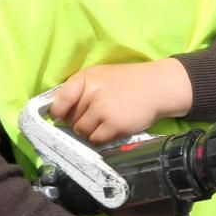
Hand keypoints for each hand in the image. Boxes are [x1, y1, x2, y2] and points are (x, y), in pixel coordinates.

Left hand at [50, 59, 191, 143]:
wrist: (157, 87)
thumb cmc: (127, 81)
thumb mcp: (101, 76)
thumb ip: (78, 90)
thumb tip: (57, 114)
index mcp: (86, 78)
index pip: (59, 102)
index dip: (58, 112)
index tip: (61, 116)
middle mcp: (92, 94)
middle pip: (71, 120)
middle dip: (80, 120)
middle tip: (97, 115)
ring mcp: (103, 110)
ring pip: (81, 132)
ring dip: (90, 130)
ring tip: (105, 121)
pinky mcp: (114, 125)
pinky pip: (96, 140)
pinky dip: (102, 137)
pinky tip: (113, 127)